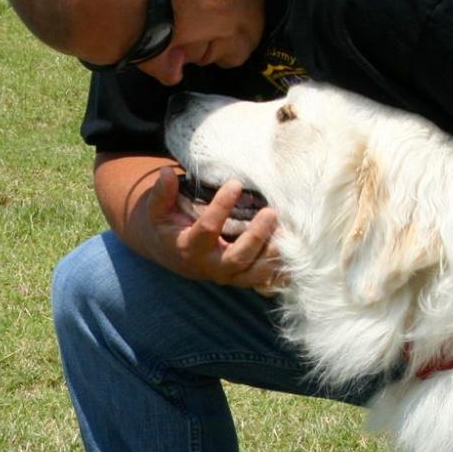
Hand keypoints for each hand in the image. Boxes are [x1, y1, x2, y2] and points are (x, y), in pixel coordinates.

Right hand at [140, 165, 285, 291]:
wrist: (169, 251)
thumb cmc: (166, 223)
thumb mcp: (157, 208)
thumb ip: (162, 192)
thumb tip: (166, 172)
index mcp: (188, 247)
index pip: (208, 229)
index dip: (221, 207)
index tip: (235, 184)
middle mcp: (209, 265)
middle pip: (237, 257)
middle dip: (256, 236)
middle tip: (271, 212)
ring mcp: (227, 274)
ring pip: (254, 273)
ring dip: (272, 254)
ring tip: (287, 231)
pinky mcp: (240, 278)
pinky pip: (263, 279)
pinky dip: (280, 270)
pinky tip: (295, 253)